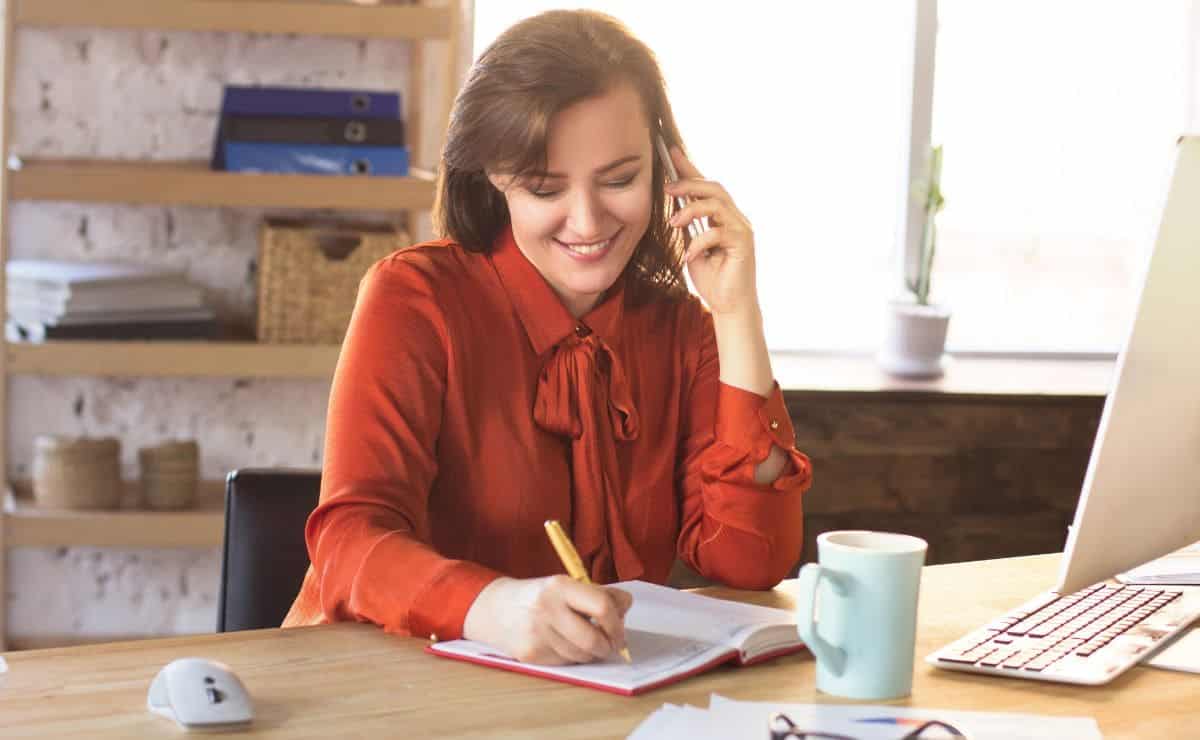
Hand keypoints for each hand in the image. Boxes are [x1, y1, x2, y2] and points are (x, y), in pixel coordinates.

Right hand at [462, 575, 632, 664]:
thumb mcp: (567, 585)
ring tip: (584, 642)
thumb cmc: (540, 596)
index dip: (617, 623)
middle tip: (611, 645)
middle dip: (608, 647)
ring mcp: (537, 633)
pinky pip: (565, 663)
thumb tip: (626, 606)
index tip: (620, 632)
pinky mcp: (530, 654)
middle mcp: (547, 608)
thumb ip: (600, 593)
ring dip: (591, 653)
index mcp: (559, 585)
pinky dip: (572, 657)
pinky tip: (564, 645)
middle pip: (593, 639)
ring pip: (582, 656)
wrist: (494, 609)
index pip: (602, 606)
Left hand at [666, 147, 759, 317]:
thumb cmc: (713, 279)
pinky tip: (688, 256)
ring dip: (691, 210)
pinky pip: (718, 232)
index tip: (670, 152)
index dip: (688, 168)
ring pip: (717, 204)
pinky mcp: (743, 244)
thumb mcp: (692, 248)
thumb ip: (688, 228)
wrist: (729, 306)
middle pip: (714, 188)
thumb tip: (674, 208)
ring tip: (673, 223)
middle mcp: (735, 218)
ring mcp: (742, 229)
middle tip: (667, 189)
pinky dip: (699, 242)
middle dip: (688, 184)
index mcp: (723, 217)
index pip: (706, 186)